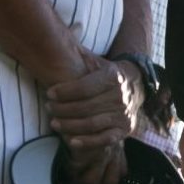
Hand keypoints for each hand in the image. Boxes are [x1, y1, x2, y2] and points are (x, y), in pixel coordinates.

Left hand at [45, 51, 142, 183]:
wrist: (135, 86)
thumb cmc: (106, 75)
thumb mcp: (98, 63)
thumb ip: (79, 57)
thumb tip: (54, 41)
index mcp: (113, 77)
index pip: (84, 87)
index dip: (64, 92)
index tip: (49, 94)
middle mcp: (120, 96)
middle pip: (85, 107)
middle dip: (62, 109)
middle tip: (48, 108)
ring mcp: (123, 114)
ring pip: (92, 123)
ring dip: (70, 125)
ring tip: (54, 123)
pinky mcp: (124, 129)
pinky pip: (104, 139)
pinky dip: (88, 142)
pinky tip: (72, 141)